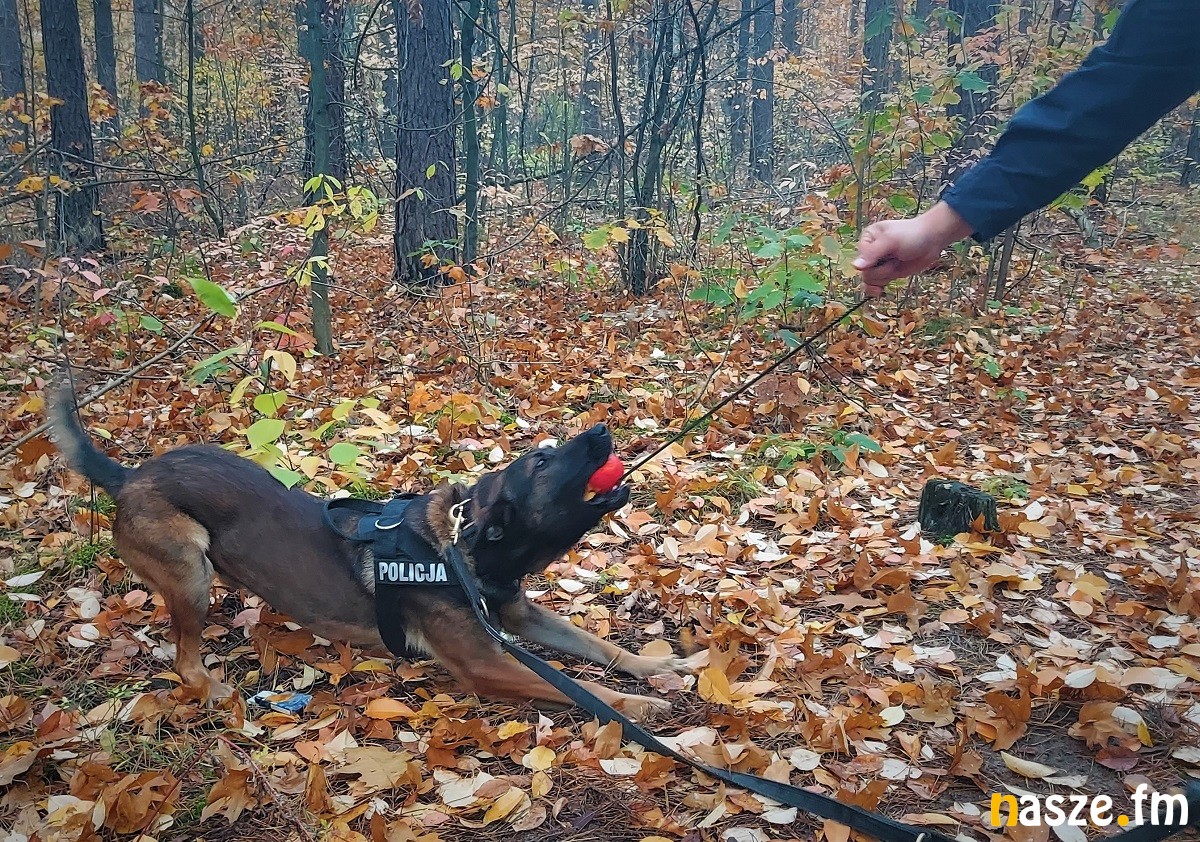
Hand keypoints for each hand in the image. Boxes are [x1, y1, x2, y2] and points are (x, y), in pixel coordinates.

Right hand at [853, 202, 972, 295]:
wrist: (932, 240)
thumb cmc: (911, 235)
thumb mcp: (890, 241)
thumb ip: (872, 253)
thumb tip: (855, 267)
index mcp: (867, 239)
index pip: (860, 259)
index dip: (872, 263)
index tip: (886, 256)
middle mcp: (870, 252)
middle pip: (864, 271)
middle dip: (880, 270)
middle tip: (894, 261)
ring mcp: (879, 263)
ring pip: (870, 280)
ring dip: (884, 276)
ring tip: (896, 265)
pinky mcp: (887, 273)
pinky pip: (875, 285)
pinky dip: (876, 290)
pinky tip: (879, 292)